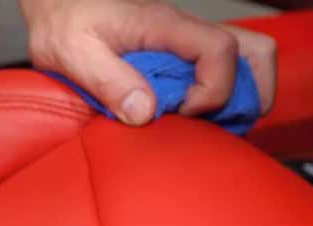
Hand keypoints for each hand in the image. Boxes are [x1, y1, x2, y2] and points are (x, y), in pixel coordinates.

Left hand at [21, 0, 276, 124]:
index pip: (220, 50)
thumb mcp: (72, 52)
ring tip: (206, 127)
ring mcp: (188, 43)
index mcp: (165, 25)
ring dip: (240, 97)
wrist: (57, 4)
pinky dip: (222, 97)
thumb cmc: (63, 22)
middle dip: (248, 96)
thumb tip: (144, 113)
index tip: (181, 113)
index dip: (213, 91)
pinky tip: (191, 120)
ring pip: (247, 60)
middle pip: (255, 52)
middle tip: (211, 126)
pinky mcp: (182, 54)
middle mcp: (186, 31)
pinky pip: (223, 70)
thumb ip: (108, 81)